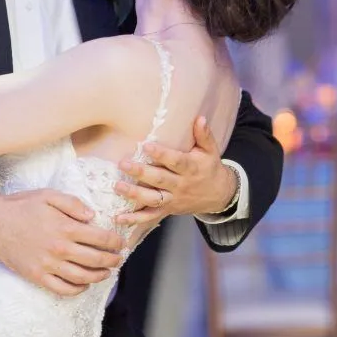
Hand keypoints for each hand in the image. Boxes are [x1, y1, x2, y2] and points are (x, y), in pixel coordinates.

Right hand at [0, 189, 124, 296]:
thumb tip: (92, 216)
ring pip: (82, 277)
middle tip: (118, 259)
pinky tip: (84, 285)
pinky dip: (77, 290)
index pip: (100, 238)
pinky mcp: (37, 276)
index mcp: (65, 228)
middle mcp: (59, 249)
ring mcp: (48, 265)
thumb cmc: (22, 206)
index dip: (115, 242)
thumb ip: (73, 204)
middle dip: (112, 260)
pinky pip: (62, 289)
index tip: (121, 243)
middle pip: (95, 259)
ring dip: (99, 276)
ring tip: (107, 273)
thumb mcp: (49, 195)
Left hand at [115, 116, 236, 225]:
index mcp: (191, 169)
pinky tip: (119, 218)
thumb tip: (199, 118)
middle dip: (141, 173)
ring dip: (134, 194)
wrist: (219, 195)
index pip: (176, 161)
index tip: (146, 145)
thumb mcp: (211, 151)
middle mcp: (181, 185)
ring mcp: (173, 199)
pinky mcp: (167, 210)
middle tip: (123, 163)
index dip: (161, 154)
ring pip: (153, 199)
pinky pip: (150, 216)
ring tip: (117, 186)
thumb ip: (203, 135)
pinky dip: (135, 219)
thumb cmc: (210, 168)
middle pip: (160, 180)